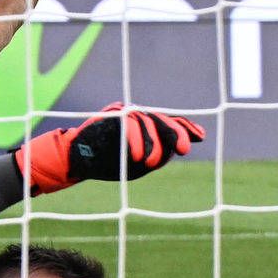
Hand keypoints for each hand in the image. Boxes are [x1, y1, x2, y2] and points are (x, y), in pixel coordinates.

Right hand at [20, 103, 205, 192]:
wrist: (77, 160)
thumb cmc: (109, 163)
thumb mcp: (140, 162)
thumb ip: (160, 153)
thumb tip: (183, 146)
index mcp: (146, 126)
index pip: (169, 121)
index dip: (185, 127)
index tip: (201, 136)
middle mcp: (136, 116)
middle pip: (162, 117)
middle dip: (175, 133)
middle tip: (182, 151)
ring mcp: (123, 114)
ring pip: (148, 119)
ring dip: (153, 143)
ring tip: (151, 164)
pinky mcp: (111, 116)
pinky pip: (129, 123)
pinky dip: (136, 141)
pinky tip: (139, 157)